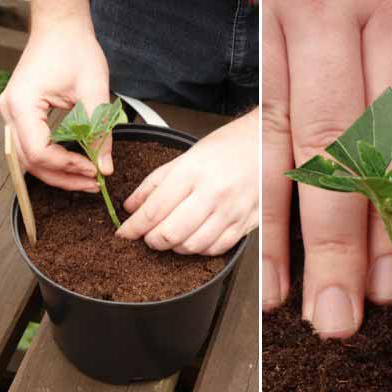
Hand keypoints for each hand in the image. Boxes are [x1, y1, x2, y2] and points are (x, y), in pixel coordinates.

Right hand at [0, 1, 110, 191]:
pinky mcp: (21, 115)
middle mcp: (10, 111)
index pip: (39, 152)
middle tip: (94, 182)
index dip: (67, 166)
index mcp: (22, 104)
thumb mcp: (94, 89)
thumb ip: (99, 130)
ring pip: (30, 159)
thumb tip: (105, 166)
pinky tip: (75, 163)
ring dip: (59, 172)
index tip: (94, 170)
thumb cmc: (72, 47)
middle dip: (64, 177)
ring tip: (88, 177)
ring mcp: (12, 114)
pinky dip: (54, 158)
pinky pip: (33, 146)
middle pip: (31, 162)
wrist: (60, 27)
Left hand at [116, 110, 258, 255]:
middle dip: (151, 240)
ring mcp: (231, 211)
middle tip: (147, 235)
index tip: (124, 233)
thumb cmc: (228, 146)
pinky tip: (194, 237)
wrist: (268, 143)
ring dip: (174, 246)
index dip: (133, 227)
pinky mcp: (246, 223)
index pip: (153, 211)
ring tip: (170, 235)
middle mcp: (212, 193)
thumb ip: (155, 183)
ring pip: (191, 246)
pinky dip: (199, 249)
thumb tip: (132, 206)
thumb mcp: (185, 157)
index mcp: (192, 172)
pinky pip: (215, 249)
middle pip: (169, 234)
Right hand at [262, 0, 391, 337]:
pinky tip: (262, 231)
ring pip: (284, 144)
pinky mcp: (262, 39)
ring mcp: (288, 31)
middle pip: (335, 150)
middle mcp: (329, 22)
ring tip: (283, 293)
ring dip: (281, 228)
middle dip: (334, 241)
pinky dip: (262, 184)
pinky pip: (263, 122)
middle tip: (338, 310)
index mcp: (387, 7)